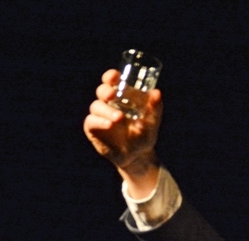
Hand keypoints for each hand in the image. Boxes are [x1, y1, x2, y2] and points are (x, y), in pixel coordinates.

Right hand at [83, 69, 161, 195]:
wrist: (137, 156)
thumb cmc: (144, 135)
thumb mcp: (152, 122)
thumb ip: (155, 108)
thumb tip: (156, 93)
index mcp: (120, 97)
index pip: (111, 82)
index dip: (110, 77)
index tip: (115, 76)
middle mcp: (107, 103)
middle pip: (101, 91)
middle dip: (105, 90)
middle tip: (112, 94)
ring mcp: (99, 116)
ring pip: (96, 106)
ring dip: (107, 110)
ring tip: (119, 117)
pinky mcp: (93, 129)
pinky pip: (92, 121)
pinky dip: (100, 121)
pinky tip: (109, 125)